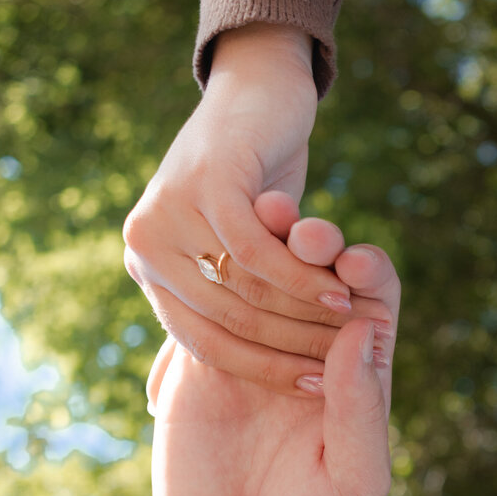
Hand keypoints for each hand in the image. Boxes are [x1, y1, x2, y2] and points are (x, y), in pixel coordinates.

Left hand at [124, 23, 355, 396]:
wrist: (257, 96)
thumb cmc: (250, 179)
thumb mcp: (230, 250)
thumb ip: (209, 311)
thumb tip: (158, 399)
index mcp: (148, 267)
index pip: (203, 345)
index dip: (263, 372)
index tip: (316, 390)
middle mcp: (146, 243)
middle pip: (226, 319)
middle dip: (291, 350)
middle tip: (344, 367)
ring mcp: (170, 210)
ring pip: (244, 289)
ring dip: (303, 317)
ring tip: (350, 333)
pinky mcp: (208, 181)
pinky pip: (257, 250)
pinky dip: (302, 277)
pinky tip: (340, 291)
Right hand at [134, 226, 400, 495]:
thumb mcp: (356, 476)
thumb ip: (362, 407)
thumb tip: (361, 329)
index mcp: (360, 366)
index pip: (372, 298)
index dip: (368, 271)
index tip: (356, 262)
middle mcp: (311, 347)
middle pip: (318, 275)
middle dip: (316, 243)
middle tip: (307, 230)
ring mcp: (255, 348)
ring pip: (262, 281)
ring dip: (263, 248)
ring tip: (261, 216)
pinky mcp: (201, 362)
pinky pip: (207, 309)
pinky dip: (212, 281)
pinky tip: (211, 260)